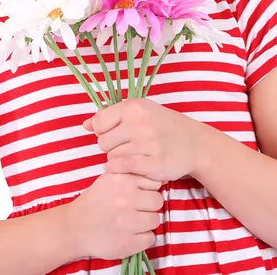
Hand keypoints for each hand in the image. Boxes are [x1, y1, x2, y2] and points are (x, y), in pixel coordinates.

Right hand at [67, 172, 163, 259]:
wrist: (76, 226)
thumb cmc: (95, 200)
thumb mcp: (109, 178)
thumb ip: (131, 175)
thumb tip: (158, 179)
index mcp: (123, 181)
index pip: (154, 183)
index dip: (148, 190)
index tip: (140, 195)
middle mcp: (127, 200)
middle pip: (157, 201)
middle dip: (149, 205)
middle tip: (138, 209)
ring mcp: (128, 223)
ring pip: (155, 220)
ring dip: (147, 222)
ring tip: (133, 222)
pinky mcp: (128, 243)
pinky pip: (150, 238)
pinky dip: (143, 237)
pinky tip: (132, 234)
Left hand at [83, 97, 201, 182]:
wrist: (193, 142)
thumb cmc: (162, 125)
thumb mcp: (140, 112)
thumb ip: (111, 116)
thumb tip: (84, 125)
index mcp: (134, 107)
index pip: (99, 123)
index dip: (103, 131)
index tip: (114, 134)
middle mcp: (140, 123)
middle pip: (103, 142)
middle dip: (110, 147)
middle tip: (125, 147)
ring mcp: (147, 144)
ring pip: (112, 157)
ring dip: (118, 159)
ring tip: (132, 155)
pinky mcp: (153, 163)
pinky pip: (123, 168)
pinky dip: (121, 169)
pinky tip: (128, 166)